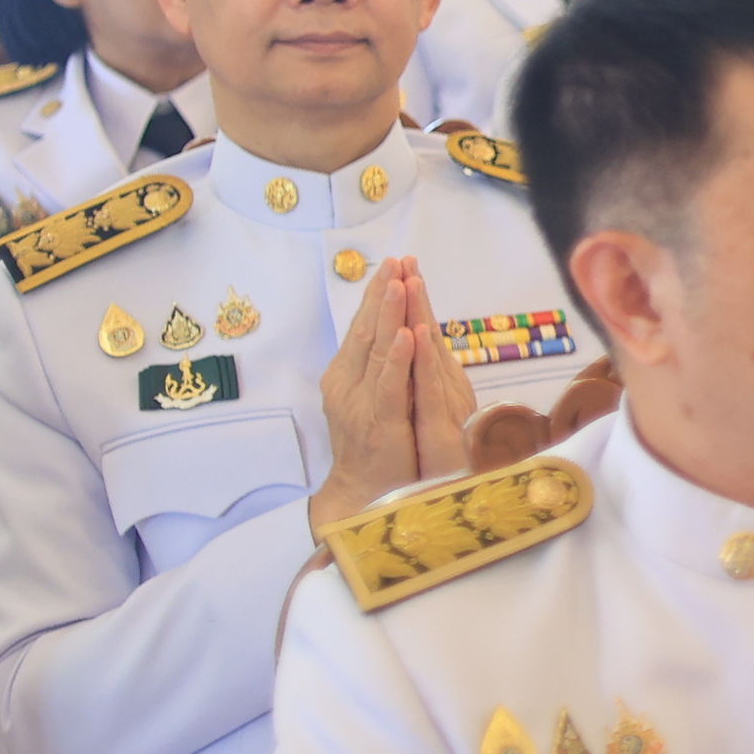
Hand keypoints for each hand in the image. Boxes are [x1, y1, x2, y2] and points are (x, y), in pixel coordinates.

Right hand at [308, 257, 474, 528]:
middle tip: (396, 261)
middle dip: (383, 293)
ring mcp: (363, 403)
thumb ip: (382, 367)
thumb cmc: (372, 445)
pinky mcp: (381, 423)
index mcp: (347, 376)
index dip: (378, 295)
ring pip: (377, 351)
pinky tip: (405, 335)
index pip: (364, 327)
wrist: (361, 492)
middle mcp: (349, 384)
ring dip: (389, 314)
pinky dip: (397, 359)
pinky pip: (390, 386)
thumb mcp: (377, 398)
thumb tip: (396, 330)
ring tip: (399, 283)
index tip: (393, 264)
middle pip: (367, 330)